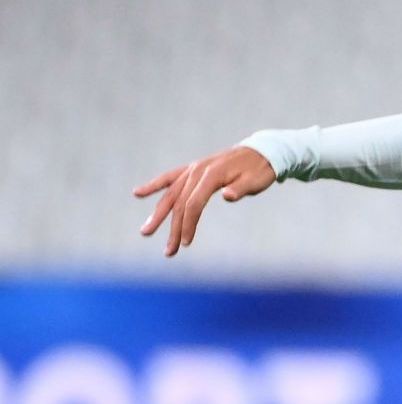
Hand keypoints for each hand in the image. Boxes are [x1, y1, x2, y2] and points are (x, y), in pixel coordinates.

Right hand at [135, 146, 276, 255]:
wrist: (261, 152)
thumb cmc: (260, 171)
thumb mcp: (255, 181)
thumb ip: (240, 189)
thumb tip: (227, 195)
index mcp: (211, 175)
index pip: (194, 203)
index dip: (189, 224)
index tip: (187, 243)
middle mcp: (197, 171)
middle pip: (179, 202)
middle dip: (173, 228)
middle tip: (168, 252)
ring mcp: (193, 169)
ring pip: (171, 194)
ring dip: (159, 214)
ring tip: (146, 231)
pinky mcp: (192, 170)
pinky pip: (169, 178)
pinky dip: (154, 186)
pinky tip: (138, 193)